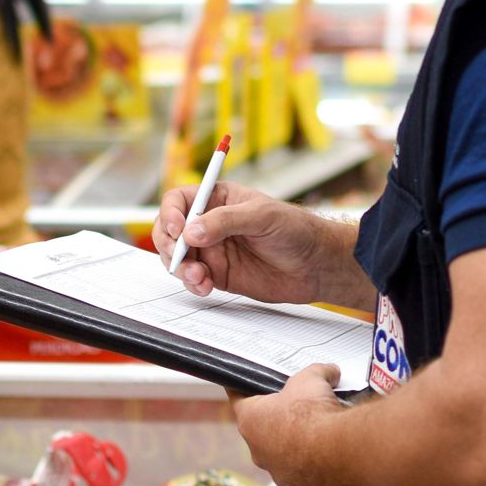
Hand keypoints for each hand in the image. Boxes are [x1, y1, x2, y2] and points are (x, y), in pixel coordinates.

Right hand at [152, 180, 344, 302]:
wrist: (315, 265)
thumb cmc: (295, 229)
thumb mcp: (262, 216)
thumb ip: (226, 222)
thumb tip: (190, 231)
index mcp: (218, 198)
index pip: (180, 200)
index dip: (170, 213)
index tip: (176, 228)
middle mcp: (210, 223)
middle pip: (170, 230)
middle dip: (169, 245)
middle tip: (180, 258)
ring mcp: (212, 249)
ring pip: (178, 257)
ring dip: (180, 268)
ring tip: (199, 277)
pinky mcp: (218, 274)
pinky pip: (192, 278)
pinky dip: (192, 283)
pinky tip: (204, 286)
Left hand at [232, 363, 345, 485]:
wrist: (336, 452)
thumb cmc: (312, 415)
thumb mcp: (311, 378)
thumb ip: (317, 372)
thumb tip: (329, 371)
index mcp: (250, 420)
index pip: (238, 398)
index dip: (245, 387)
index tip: (248, 382)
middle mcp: (258, 450)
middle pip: (262, 427)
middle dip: (278, 415)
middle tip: (298, 403)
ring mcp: (277, 470)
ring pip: (282, 452)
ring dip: (295, 440)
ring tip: (318, 426)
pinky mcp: (299, 485)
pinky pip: (302, 468)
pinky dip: (312, 458)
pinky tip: (328, 446)